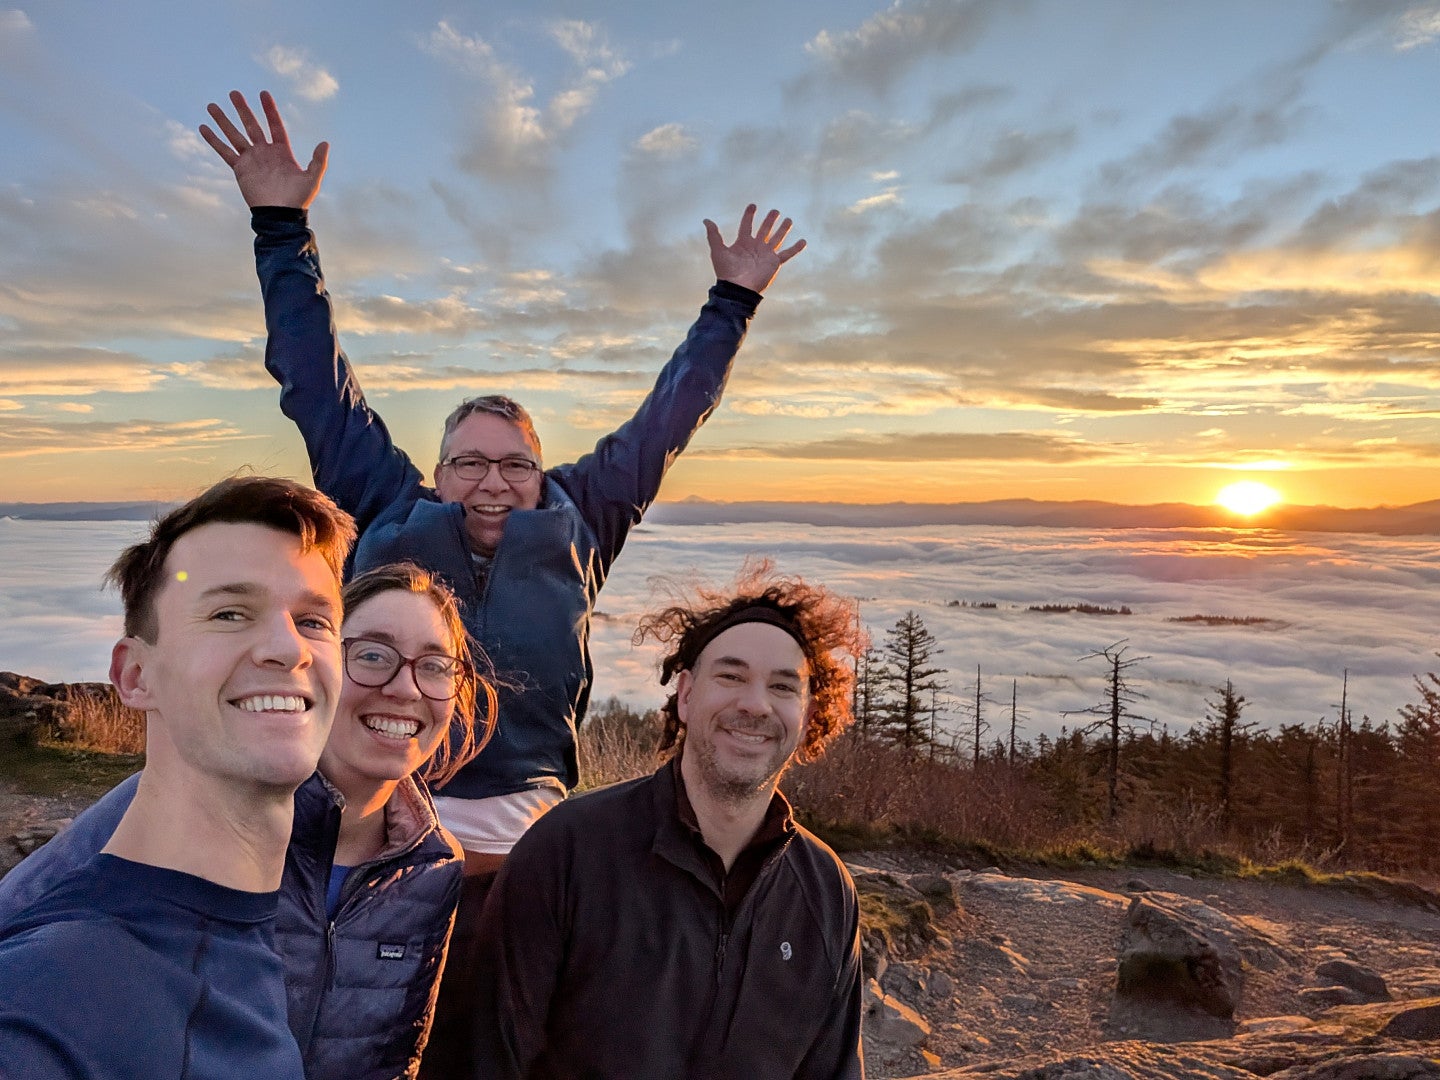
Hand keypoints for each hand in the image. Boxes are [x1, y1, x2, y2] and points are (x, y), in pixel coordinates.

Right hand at [198, 90, 328, 209]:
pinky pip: (224, 152)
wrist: (279, 216)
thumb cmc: (298, 199)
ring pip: (235, 135)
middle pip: (252, 125)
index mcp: (282, 152)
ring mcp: (251, 159)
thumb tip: (325, 143)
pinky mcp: (240, 169)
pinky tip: (203, 127)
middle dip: (243, 109)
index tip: (263, 93)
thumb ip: (318, 161)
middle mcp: (265, 152)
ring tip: (212, 105)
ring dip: (223, 121)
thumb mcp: (311, 179)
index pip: (274, 125)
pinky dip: (214, 140)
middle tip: (233, 93)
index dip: (269, 110)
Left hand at [704, 205, 805, 293]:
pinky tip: (803, 241)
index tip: (753, 205)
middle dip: (769, 220)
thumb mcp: (718, 250)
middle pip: (764, 230)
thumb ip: (713, 235)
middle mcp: (756, 247)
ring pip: (777, 238)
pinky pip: (787, 254)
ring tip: (788, 219)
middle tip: (775, 211)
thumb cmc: (727, 271)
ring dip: (783, 229)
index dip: (749, 215)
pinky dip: (796, 248)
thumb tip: (706, 220)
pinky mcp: (774, 262)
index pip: (747, 225)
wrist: (738, 288)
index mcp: (743, 243)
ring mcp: (766, 254)